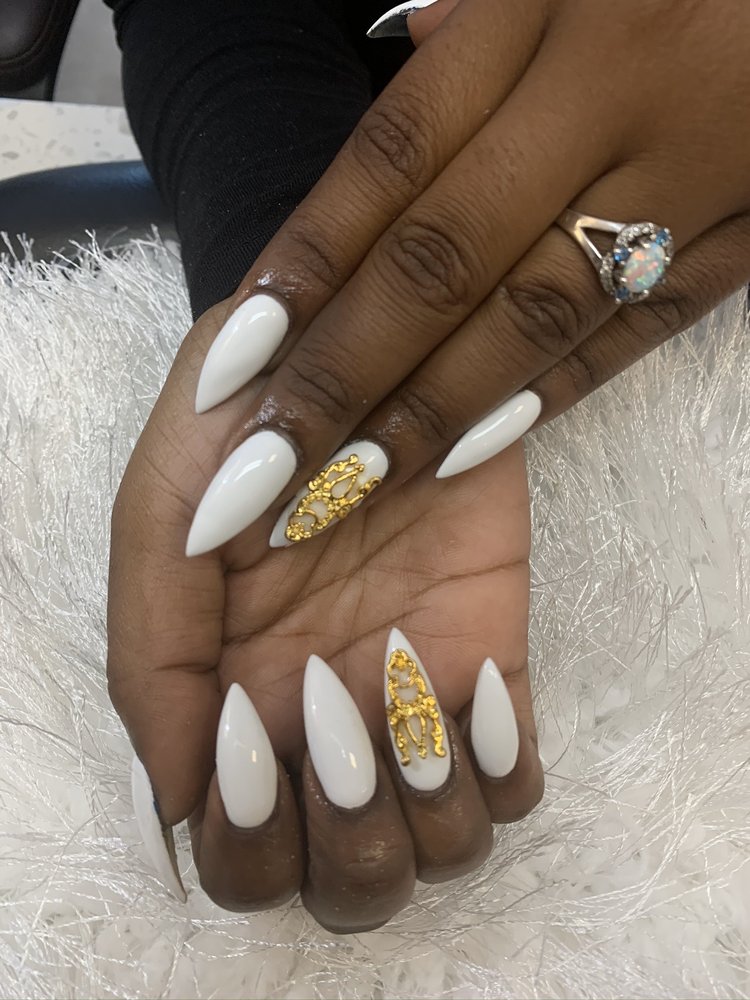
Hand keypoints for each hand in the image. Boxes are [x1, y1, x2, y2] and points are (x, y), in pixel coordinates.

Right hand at [109, 301, 542, 929]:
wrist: (366, 359)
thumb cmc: (252, 423)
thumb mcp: (166, 512)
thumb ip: (148, 652)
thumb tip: (179, 798)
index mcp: (233, 714)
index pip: (238, 865)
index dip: (250, 837)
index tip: (254, 720)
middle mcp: (325, 732)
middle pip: (344, 886)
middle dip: (343, 840)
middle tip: (334, 713)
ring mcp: (414, 706)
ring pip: (437, 854)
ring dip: (425, 810)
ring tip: (407, 693)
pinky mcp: (492, 670)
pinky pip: (518, 788)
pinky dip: (498, 765)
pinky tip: (472, 678)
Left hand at [183, 0, 749, 558]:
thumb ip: (483, 11)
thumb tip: (406, 52)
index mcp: (546, 6)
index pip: (394, 157)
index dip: (310, 261)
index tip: (238, 357)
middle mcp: (608, 91)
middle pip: (445, 258)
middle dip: (348, 368)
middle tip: (271, 459)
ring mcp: (692, 170)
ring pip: (540, 311)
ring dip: (440, 405)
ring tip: (356, 478)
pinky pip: (644, 326)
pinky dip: (558, 390)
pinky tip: (479, 445)